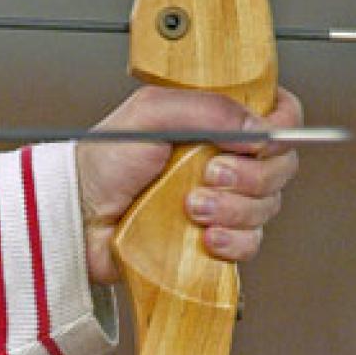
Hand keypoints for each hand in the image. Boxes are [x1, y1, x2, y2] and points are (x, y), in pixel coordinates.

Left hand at [76, 85, 302, 282]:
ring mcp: (219, 203)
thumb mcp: (149, 115)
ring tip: (191, 207)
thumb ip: (208, 109)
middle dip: (250, 175)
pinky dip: (233, 242)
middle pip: (280, 167)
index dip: (278, 130)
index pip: (279, 118)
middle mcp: (223, 161)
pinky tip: (206, 238)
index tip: (253, 142)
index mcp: (214, 124)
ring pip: (266, 207)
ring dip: (235, 209)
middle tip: (209, 175)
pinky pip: (249, 245)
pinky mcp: (210, 241)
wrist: (76, 216)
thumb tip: (259, 126)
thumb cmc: (100, 163)